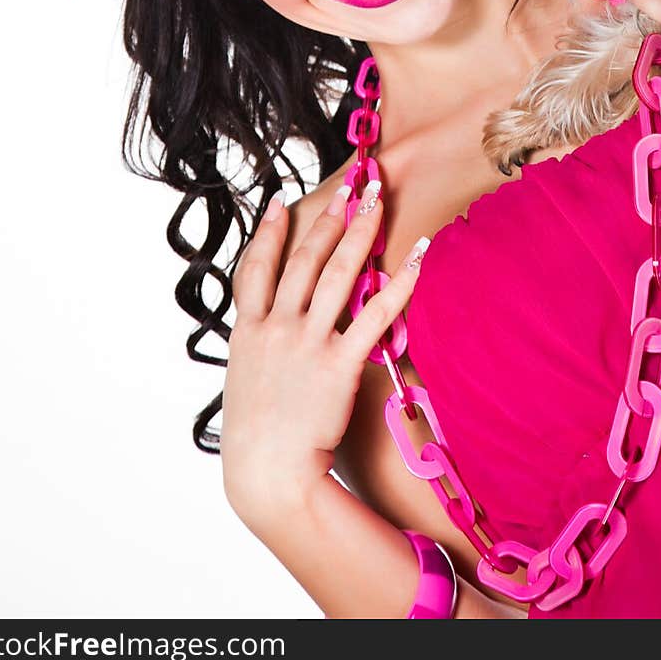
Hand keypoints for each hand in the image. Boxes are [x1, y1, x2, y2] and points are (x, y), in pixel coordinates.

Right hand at [220, 180, 426, 534]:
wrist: (266, 475)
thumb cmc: (257, 438)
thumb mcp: (245, 383)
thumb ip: (258, 352)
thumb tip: (266, 334)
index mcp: (248, 331)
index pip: (255, 268)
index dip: (267, 232)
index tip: (277, 202)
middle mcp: (276, 327)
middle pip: (304, 258)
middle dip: (328, 216)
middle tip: (349, 184)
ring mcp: (306, 342)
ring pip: (336, 272)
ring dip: (359, 230)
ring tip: (375, 198)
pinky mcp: (338, 363)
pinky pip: (374, 313)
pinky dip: (398, 281)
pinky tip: (415, 255)